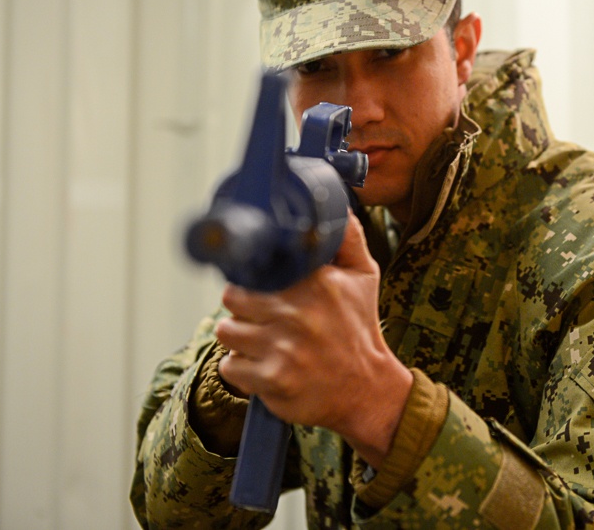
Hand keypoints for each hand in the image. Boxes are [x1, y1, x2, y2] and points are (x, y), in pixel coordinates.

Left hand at [215, 212, 412, 466]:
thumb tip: (337, 203)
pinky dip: (242, 370)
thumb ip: (348, 237)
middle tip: (264, 316)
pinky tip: (265, 367)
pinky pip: (230, 366)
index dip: (252, 274)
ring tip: (264, 342)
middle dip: (244, 307)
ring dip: (240, 338)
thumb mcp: (365, 277)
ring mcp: (282, 346)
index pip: (257, 265)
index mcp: (316, 282)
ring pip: (226, 331)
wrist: (367, 390)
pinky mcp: (271, 379)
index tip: (259, 282)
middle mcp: (297, 312)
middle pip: (232, 296)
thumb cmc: (359, 331)